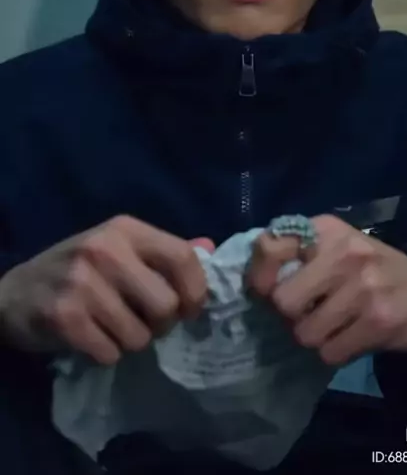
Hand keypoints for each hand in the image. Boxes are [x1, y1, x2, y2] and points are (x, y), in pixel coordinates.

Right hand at [0, 215, 213, 363]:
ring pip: (139, 336)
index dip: (197, 291)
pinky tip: (89, 338)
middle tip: (143, 323)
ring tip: (110, 328)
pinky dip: (104, 354)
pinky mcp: (64, 316)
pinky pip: (110, 353)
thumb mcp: (119, 249)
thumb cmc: (78, 271)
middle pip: (166, 305)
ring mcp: (82, 282)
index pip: (183, 257)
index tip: (191, 310)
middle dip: (161, 325)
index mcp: (125, 229)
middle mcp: (104, 249)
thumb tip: (210, 248)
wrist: (13, 292)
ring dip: (129, 342)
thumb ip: (163, 252)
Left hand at [248, 215, 406, 365]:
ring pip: (305, 333)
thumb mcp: (335, 246)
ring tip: (334, 325)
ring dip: (315, 337)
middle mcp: (344, 252)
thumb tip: (253, 283)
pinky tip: (352, 337)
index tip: (267, 291)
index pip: (269, 247)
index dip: (259, 277)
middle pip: (283, 300)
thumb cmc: (369, 269)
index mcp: (326, 230)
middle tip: (308, 312)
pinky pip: (331, 352)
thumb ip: (297, 253)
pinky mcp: (379, 320)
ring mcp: (364, 286)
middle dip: (291, 315)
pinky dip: (336, 351)